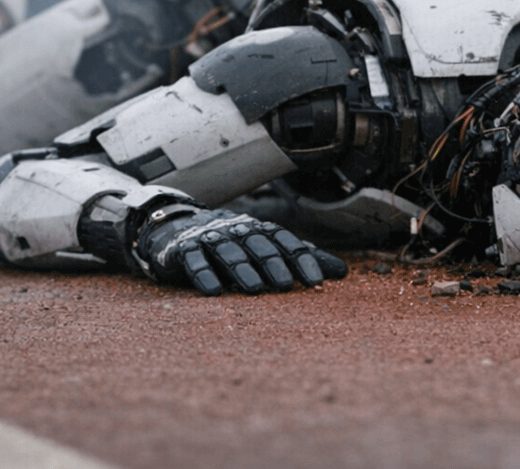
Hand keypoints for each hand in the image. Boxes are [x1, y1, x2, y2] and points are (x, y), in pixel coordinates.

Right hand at [136, 208, 347, 295]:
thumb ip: (300, 259)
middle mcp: (236, 229)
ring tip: (255, 291)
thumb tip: (343, 273)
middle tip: (286, 286)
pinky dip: (204, 275)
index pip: (285, 241)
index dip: (301, 260)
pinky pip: (194, 261)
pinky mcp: (183, 250)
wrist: (176, 226)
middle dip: (273, 264)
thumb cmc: (229, 244)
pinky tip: (214, 292)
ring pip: (228, 252)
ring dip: (242, 270)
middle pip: (258, 244)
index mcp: (258, 229)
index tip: (318, 283)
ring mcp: (209, 237)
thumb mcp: (263, 248)